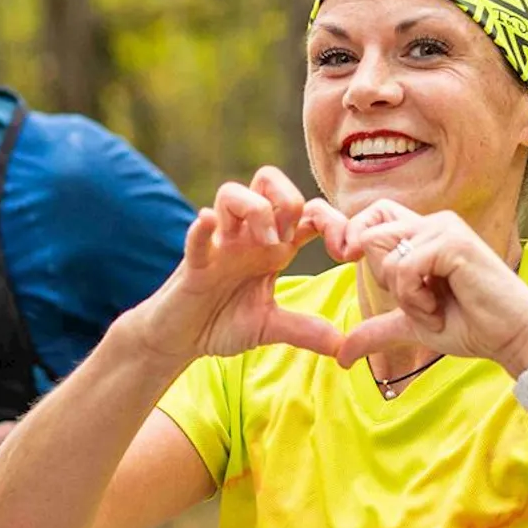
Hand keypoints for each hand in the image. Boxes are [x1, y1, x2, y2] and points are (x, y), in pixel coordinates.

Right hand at [129, 166, 344, 364]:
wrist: (180, 339)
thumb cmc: (221, 322)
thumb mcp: (270, 327)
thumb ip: (305, 331)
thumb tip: (344, 346)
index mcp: (272, 248)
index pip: (307, 211)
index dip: (333, 221)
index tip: (347, 252)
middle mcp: (247, 237)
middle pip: (268, 181)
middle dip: (289, 198)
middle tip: (296, 236)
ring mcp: (220, 244)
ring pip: (232, 193)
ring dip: (254, 208)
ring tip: (264, 242)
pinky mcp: (194, 261)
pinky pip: (197, 235)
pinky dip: (203, 227)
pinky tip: (208, 224)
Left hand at [328, 200, 527, 374]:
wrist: (512, 337)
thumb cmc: (472, 325)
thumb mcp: (412, 325)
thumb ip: (377, 329)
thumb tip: (341, 355)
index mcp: (424, 233)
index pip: (371, 216)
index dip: (350, 235)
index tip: (346, 259)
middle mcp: (433, 223)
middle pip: (369, 234)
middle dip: (381, 277)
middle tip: (416, 301)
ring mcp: (444, 228)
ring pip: (383, 252)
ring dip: (403, 295)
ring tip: (434, 308)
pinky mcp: (453, 243)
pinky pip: (404, 267)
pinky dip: (414, 299)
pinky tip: (440, 309)